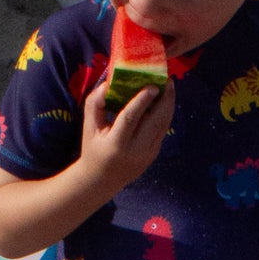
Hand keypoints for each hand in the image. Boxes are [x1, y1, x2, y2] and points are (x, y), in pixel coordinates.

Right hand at [79, 73, 174, 193]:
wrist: (103, 179)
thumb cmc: (93, 148)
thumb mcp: (88, 127)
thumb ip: (94, 104)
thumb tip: (106, 85)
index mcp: (116, 144)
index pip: (130, 119)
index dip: (142, 101)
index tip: (152, 85)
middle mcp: (135, 150)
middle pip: (154, 122)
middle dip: (164, 100)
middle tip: (168, 80)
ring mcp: (147, 154)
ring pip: (163, 126)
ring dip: (169, 105)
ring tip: (170, 86)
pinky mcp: (154, 154)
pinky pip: (162, 130)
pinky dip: (165, 114)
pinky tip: (165, 101)